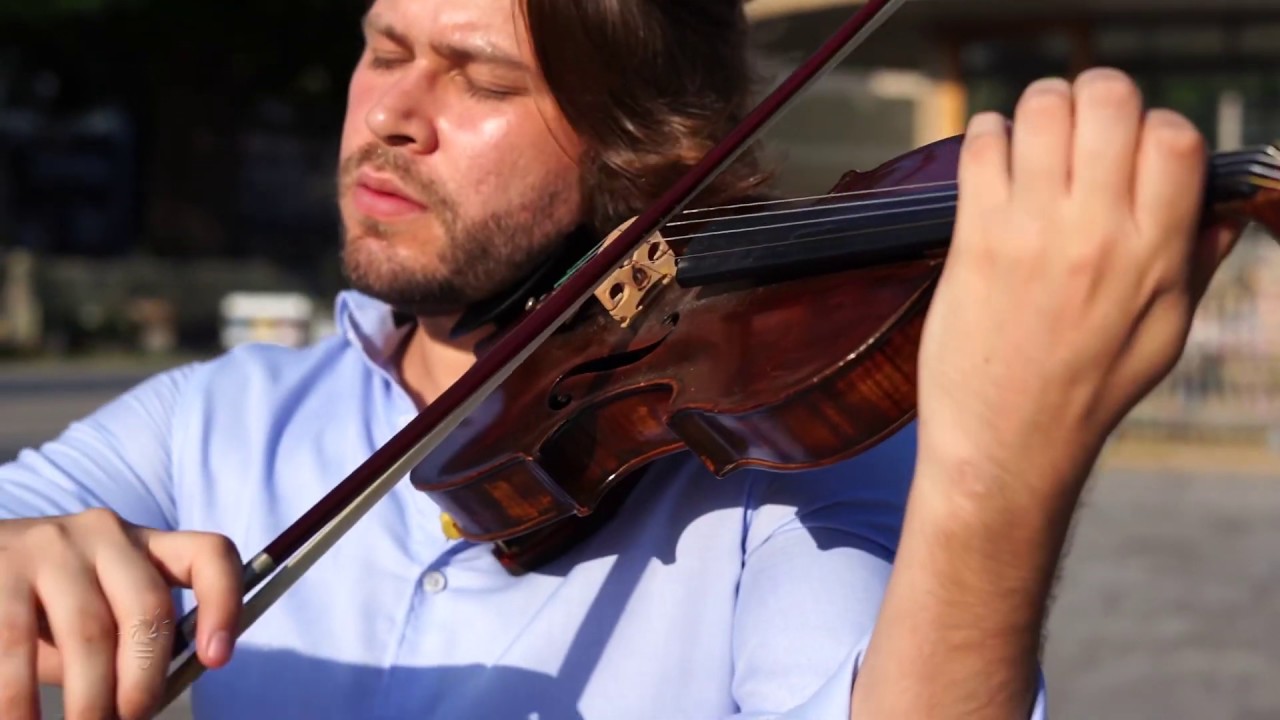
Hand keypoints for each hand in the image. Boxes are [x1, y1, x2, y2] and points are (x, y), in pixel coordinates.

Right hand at [0, 509, 242, 719]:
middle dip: (144, 681)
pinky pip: (16, 643)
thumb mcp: (91, 620)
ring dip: (91, 699)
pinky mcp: (0, 566)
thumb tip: (145, 705)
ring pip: (90, 632)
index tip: (218, 659)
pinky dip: (21, 698)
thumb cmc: (41, 611)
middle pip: (150, 607)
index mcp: (145, 545)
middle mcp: (106, 534)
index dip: (224, 604)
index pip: (209, 554)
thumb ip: (126, 648)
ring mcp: (52, 545)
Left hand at [918, 67, 1242, 495]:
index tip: (1129, 148)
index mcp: (1156, 254)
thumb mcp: (1163, 335)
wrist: (1006, 447)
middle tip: (1078, 124)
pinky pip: (982, 148)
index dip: (1152, 127)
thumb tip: (1223, 211)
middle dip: (1094, 97)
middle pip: (1108, 102)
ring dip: (1037, 109)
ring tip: (1032, 134)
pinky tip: (992, 156)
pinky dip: (986, 135)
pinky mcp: (975, 239)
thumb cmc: (1085, 395)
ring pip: (1042, 110)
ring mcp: (1033, 231)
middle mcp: (1098, 233)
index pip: (1174, 139)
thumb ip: (1193, 264)